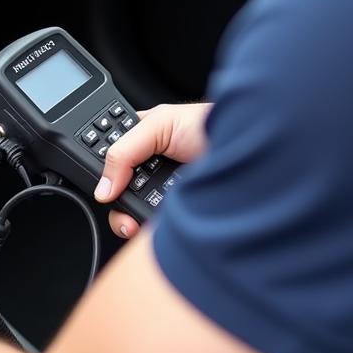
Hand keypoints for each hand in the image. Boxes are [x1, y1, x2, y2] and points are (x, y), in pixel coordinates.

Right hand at [93, 102, 211, 239]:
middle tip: (121, 206)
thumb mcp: (159, 125)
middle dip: (116, 204)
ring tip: (137, 220)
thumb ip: (124, 150)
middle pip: (117, 192)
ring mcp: (162, 192)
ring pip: (133, 213)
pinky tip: (154, 224)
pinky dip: (151, 228)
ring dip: (131, 219)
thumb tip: (103, 185)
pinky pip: (154, 226)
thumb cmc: (210, 126)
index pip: (108, 161)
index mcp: (139, 141)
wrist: (251, 154)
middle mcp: (149, 168)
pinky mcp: (176, 212)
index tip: (103, 188)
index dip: (101, 175)